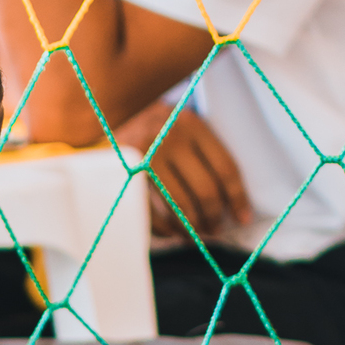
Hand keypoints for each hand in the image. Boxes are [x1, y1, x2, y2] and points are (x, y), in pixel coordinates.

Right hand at [116, 99, 250, 235]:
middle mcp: (171, 138)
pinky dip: (164, 228)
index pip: (225, 167)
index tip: (243, 217)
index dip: (237, 197)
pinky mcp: (126, 174)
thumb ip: (199, 146)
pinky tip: (172, 233)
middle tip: (216, 229)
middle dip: (213, 217)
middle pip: (205, 190)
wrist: (101, 109)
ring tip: (195, 235)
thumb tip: (225, 194)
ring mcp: (146, 157)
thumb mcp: (177, 123)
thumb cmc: (149, 125)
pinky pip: (151, 211)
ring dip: (191, 227)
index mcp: (192, 124)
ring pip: (179, 204)